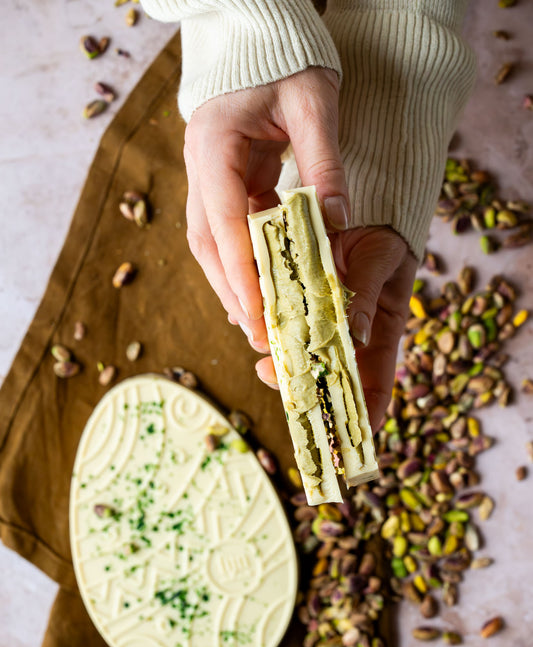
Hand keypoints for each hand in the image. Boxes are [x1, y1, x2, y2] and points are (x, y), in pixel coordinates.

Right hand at [183, 67, 348, 350]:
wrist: (259, 35)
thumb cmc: (287, 59)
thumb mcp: (315, 102)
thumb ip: (325, 164)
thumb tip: (336, 225)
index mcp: (215, 143)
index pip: (225, 219)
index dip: (241, 271)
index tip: (259, 313)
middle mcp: (200, 165)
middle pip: (208, 243)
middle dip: (233, 292)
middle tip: (261, 335)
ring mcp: (207, 176)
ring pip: (212, 244)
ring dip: (235, 285)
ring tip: (261, 325)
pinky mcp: (222, 183)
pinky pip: (229, 233)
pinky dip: (246, 264)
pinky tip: (268, 290)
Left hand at [256, 226, 417, 431]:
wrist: (362, 204)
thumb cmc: (385, 233)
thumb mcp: (380, 260)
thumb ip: (366, 296)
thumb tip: (356, 336)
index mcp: (380, 334)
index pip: (375, 386)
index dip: (364, 417)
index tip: (349, 440)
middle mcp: (348, 337)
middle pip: (328, 379)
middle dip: (304, 389)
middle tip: (275, 380)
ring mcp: (322, 323)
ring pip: (299, 354)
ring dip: (279, 359)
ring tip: (260, 358)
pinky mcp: (298, 304)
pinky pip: (280, 321)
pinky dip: (264, 324)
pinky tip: (248, 322)